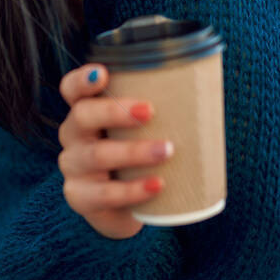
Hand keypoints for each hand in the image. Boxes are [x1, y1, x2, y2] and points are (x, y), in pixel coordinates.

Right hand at [57, 63, 173, 238]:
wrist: (127, 206)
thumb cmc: (140, 157)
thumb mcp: (143, 131)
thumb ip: (160, 108)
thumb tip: (207, 84)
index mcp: (85, 111)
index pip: (72, 89)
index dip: (82, 80)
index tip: (104, 73)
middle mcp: (73, 135)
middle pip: (82, 116)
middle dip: (115, 111)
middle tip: (150, 111)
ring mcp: (74, 167)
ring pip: (95, 155)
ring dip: (133, 151)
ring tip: (168, 150)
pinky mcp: (80, 197)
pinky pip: (104, 193)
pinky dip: (132, 189)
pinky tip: (156, 184)